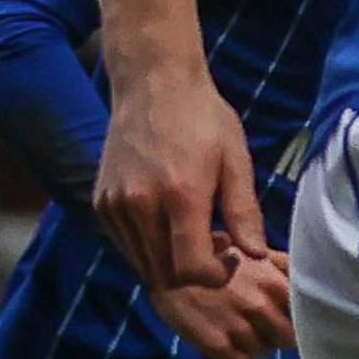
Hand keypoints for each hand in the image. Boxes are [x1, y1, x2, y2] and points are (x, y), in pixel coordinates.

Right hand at [95, 58, 262, 291]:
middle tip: (216, 245)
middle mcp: (139, 204)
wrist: (154, 83)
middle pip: (166, 274)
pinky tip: (170, 222)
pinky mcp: (102, 202)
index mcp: (179, 194)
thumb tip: (256, 255)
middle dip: (195, 273)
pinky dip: (150, 247)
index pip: (191, 270)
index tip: (231, 256)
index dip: (216, 275)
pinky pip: (127, 245)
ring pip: (143, 264)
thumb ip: (244, 212)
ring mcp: (115, 204)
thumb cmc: (202, 118)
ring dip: (171, 263)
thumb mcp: (235, 159)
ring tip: (194, 232)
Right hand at [149, 249, 295, 358]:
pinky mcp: (214, 345)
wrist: (164, 264)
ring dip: (254, 344)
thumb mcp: (251, 249)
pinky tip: (223, 336)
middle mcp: (258, 306)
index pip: (305, 314)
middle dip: (276, 332)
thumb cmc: (211, 253)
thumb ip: (281, 266)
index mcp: (273, 282)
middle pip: (288, 339)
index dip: (296, 315)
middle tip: (258, 320)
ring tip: (236, 324)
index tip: (285, 312)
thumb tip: (308, 277)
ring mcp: (236, 327)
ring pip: (263, 352)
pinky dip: (234, 355)